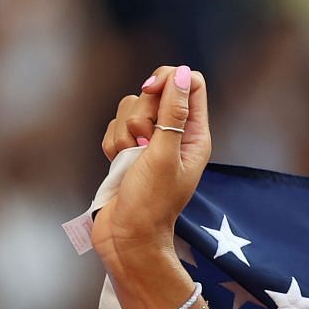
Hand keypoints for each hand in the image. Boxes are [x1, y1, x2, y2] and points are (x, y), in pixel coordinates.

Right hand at [93, 63, 211, 264]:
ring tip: (130, 162)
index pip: (189, 82)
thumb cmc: (150, 201)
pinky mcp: (127, 149)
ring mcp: (150, 141)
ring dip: (124, 134)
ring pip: (130, 108)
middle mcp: (176, 134)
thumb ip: (173, 112)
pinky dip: (112, 145)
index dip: (167, 79)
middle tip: (144, 145)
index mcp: (196, 135)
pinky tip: (118, 166)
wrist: (126, 235)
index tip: (150, 93)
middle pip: (154, 92)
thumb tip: (182, 73)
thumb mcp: (164, 153)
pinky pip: (113, 127)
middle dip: (141, 114)